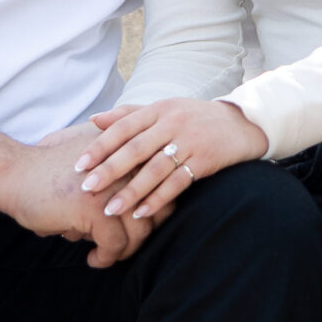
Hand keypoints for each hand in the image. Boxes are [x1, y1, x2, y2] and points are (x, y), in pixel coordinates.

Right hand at [0, 130, 149, 266]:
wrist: (14, 174)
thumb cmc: (50, 174)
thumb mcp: (91, 165)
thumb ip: (118, 177)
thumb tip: (147, 213)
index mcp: (127, 151)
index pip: (161, 184)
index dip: (153, 211)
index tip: (135, 227)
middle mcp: (126, 165)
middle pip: (155, 209)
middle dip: (141, 234)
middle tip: (123, 247)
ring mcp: (112, 186)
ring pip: (139, 231)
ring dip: (124, 251)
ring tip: (108, 256)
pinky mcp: (95, 209)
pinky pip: (115, 244)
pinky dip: (106, 258)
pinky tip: (93, 260)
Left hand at [75, 96, 269, 220]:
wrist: (243, 123)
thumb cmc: (195, 118)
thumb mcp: (164, 109)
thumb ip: (129, 115)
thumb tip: (94, 120)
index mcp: (159, 109)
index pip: (123, 127)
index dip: (100, 146)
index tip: (79, 165)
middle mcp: (173, 123)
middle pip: (136, 149)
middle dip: (109, 170)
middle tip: (87, 188)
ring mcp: (191, 142)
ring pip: (155, 169)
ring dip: (132, 191)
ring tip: (110, 209)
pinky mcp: (206, 160)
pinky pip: (178, 182)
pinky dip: (159, 199)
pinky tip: (142, 212)